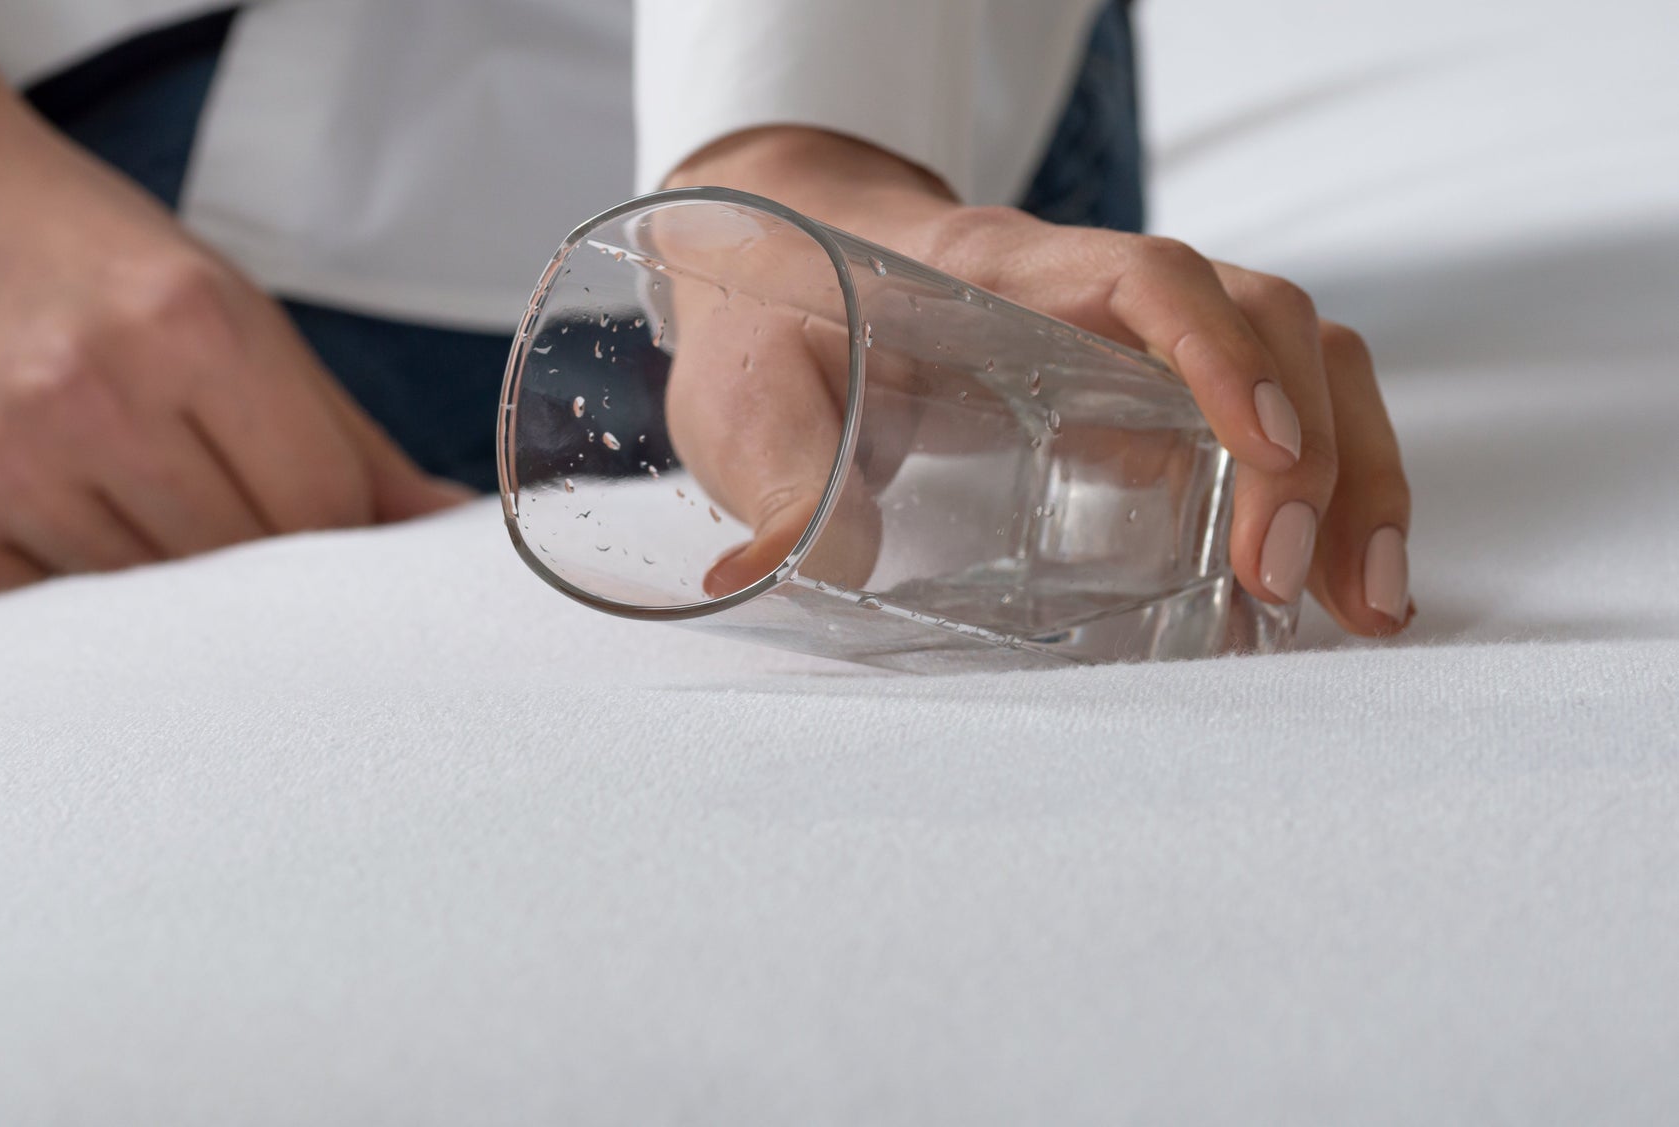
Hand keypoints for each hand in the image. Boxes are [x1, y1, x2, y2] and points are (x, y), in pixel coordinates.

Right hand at [0, 3, 465, 597]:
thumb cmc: (85, 255)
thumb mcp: (234, 312)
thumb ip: (347, 437)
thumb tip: (452, 526)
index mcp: (189, 327)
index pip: (320, 508)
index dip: (341, 542)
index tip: (330, 542)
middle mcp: (89, 395)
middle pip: (241, 568)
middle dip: (261, 572)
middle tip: (239, 535)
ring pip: (150, 609)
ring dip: (170, 586)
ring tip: (141, 511)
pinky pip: (52, 617)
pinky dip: (82, 594)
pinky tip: (71, 526)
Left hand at [664, 127, 1412, 635]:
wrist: (779, 262)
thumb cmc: (772, 318)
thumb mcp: (746, 396)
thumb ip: (775, 472)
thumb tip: (791, 566)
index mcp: (999, 277)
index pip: (1150, 277)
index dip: (1219, 350)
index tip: (1264, 451)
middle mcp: (1092, 296)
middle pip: (1270, 321)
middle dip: (1320, 448)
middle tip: (1297, 584)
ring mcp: (1130, 342)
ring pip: (1301, 366)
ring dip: (1357, 477)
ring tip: (1366, 605)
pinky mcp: (1141, 393)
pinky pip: (1269, 418)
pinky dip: (1321, 493)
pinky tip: (1325, 587)